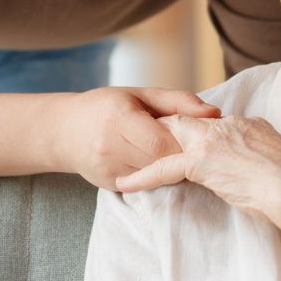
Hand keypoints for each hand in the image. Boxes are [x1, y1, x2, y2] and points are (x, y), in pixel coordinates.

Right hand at [56, 86, 219, 189]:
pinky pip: (144, 185)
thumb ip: (179, 102)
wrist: (64, 131)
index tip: (195, 138)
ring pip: (154, 177)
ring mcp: (107, 169)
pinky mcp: (109, 185)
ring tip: (174, 155)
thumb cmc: (107, 107)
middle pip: (160, 163)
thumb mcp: (141, 94)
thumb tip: (216, 113)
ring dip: (169, 169)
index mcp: (119, 117)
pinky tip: (156, 165)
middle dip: (180, 157)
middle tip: (192, 149)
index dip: (183, 144)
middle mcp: (109, 146)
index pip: (162, 143)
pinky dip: (155, 177)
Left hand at [112, 113, 280, 222]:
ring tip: (123, 158)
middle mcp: (220, 126)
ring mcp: (208, 141)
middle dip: (158, 129)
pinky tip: (124, 182)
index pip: (203, 122)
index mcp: (239, 122)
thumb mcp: (271, 150)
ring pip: (166, 137)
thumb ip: (252, 144)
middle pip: (179, 121)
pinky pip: (162, 168)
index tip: (172, 135)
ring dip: (145, 147)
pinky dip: (142, 176)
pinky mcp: (200, 162)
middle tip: (136, 138)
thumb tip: (246, 150)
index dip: (187, 128)